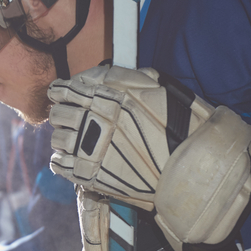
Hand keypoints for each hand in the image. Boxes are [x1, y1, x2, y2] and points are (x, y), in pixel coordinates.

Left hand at [49, 65, 250, 250]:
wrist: (193, 166)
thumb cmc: (181, 125)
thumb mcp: (157, 88)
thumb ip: (124, 79)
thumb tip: (99, 75)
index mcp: (106, 95)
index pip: (63, 89)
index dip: (61, 93)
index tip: (63, 97)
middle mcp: (92, 119)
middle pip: (57, 114)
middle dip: (64, 116)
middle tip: (76, 122)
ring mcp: (88, 148)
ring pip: (57, 139)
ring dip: (64, 140)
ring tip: (80, 143)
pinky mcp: (89, 174)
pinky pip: (58, 164)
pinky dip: (63, 161)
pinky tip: (76, 160)